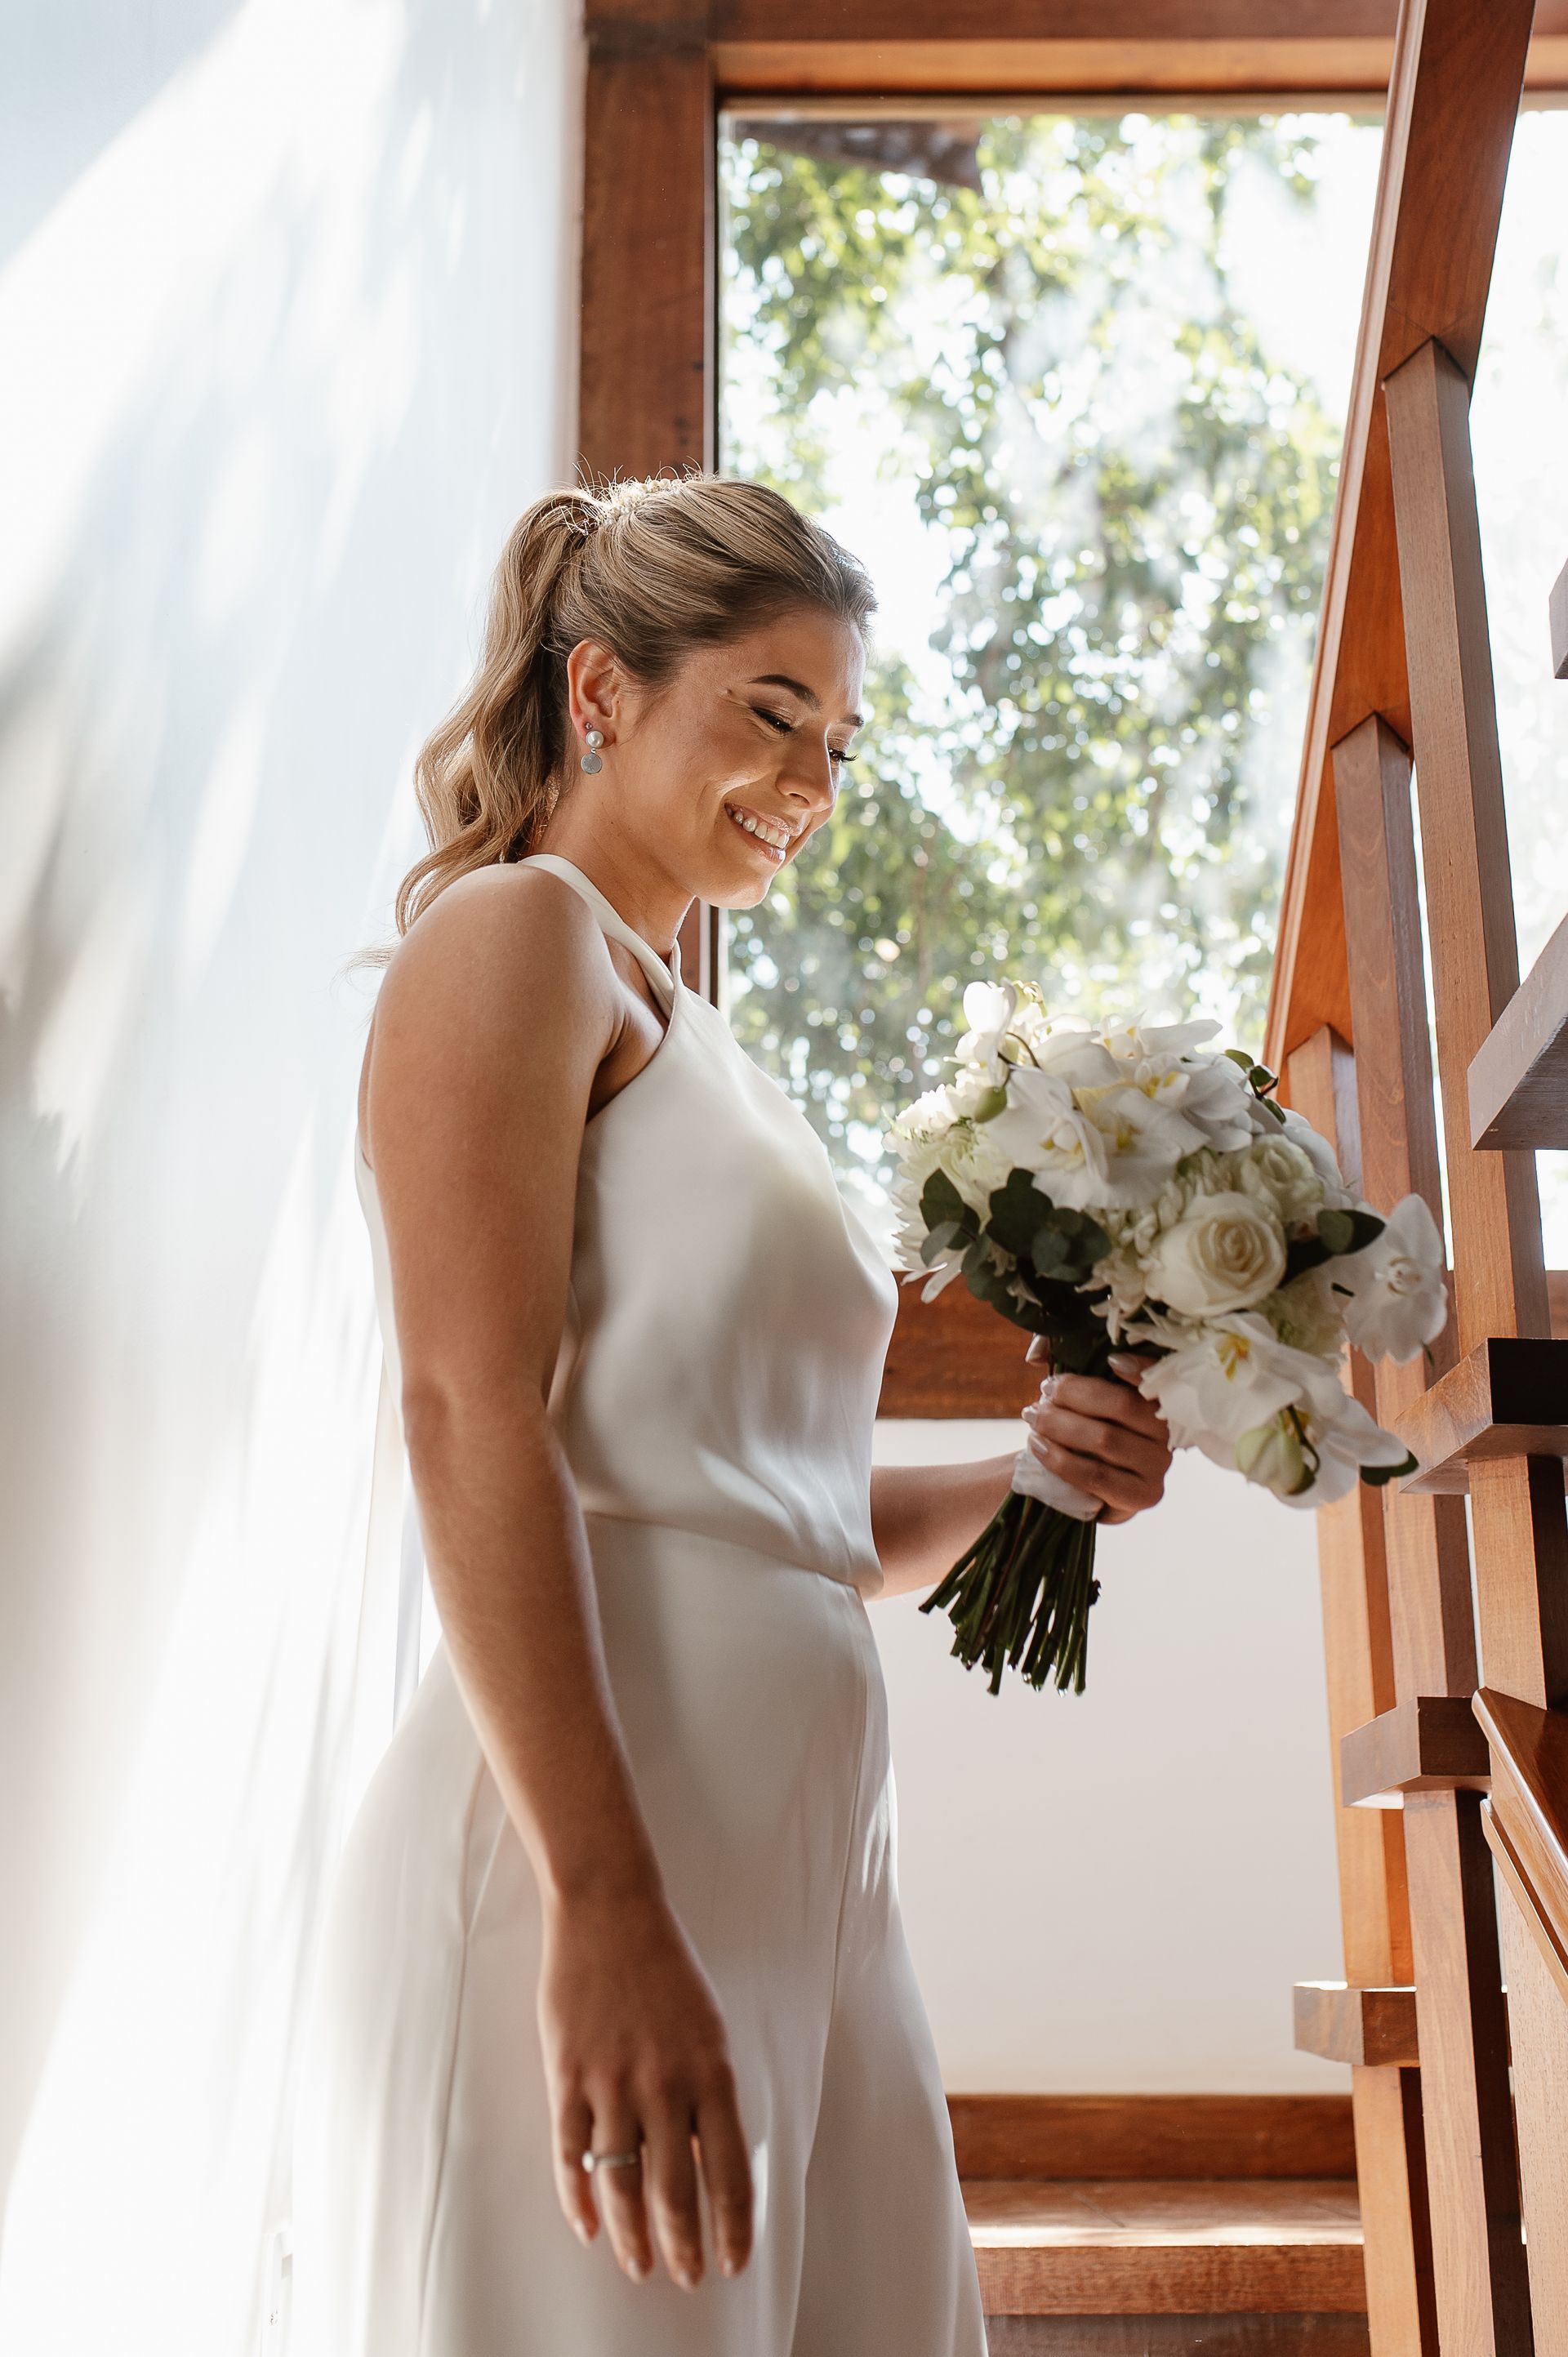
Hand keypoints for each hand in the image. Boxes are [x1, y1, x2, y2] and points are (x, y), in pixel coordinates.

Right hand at [538, 1883, 752, 2289]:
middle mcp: (665, 2085)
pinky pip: (572, 2155)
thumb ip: (707, 2094)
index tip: (733, 2260)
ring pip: (623, 2184)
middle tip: (688, 2277)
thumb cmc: (664, 1967)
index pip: (730, 2171)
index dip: (733, 2226)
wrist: (609, 1911)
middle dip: (684, 2245)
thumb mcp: (707, 2028)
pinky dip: (580, 2199)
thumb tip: (704, 2160)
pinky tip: (589, 2225)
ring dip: (633, 2236)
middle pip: (676, 2190)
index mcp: (712, 2072)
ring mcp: (612, 2083)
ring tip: (639, 2266)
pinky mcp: (567, 2076)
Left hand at [1022, 1341, 1170, 1525]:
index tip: (1111, 1361)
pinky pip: (1096, 1475)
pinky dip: (1060, 1459)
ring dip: (1060, 1425)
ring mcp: (1159, 1466)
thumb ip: (1068, 1370)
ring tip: (1033, 1417)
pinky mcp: (1143, 1495)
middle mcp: (1167, 1432)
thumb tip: (1036, 1355)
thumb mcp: (1083, 1399)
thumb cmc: (1085, 1433)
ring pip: (1105, 1439)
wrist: (1088, 1488)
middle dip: (1073, 1394)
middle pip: (1122, 1404)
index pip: (1159, 1377)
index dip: (1140, 1366)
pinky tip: (1038, 1445)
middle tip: (1044, 1391)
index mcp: (1160, 1402)